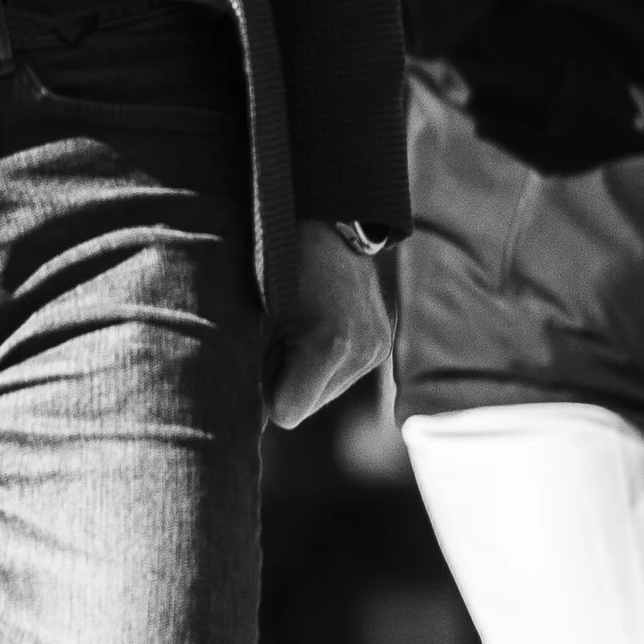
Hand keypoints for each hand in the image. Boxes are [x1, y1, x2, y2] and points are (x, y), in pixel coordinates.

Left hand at [266, 223, 392, 430]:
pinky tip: (324, 329)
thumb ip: (261, 370)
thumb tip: (261, 416)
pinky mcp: (382, 345)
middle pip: (307, 406)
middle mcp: (359, 353)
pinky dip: (328, 363)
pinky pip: (344, 376)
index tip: (265, 358)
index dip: (269, 391)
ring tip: (304, 328)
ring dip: (309, 373)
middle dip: (289, 381)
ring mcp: (375, 349)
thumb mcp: (262, 319)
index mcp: (327, 346)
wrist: (328, 226)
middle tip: (283, 336)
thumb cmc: (281, 269)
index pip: (286, 412)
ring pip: (325, 393)